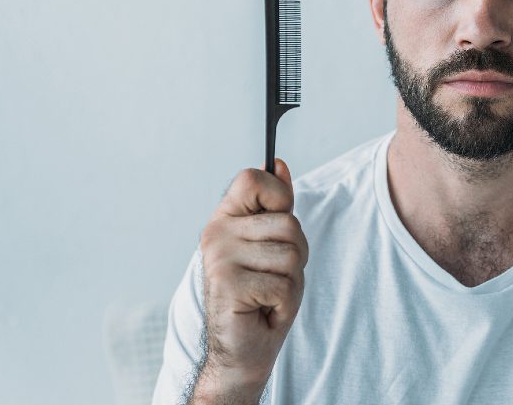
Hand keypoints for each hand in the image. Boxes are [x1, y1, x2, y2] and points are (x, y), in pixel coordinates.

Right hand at [192, 159, 307, 401]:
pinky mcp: (228, 284)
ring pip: (290, 254)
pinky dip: (284, 302)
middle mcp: (216, 233)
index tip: (277, 219)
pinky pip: (283, 284)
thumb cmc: (261, 296)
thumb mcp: (274, 244)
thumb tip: (279, 163)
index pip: (252, 178)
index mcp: (225, 219)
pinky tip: (264, 309)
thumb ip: (276, 205)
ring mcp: (219, 258)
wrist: (243, 348)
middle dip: (296, 254)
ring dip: (291, 281)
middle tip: (274, 277)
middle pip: (288, 222)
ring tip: (268, 294)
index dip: (278, 195)